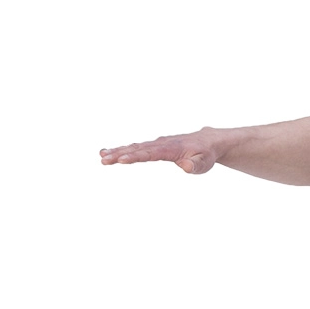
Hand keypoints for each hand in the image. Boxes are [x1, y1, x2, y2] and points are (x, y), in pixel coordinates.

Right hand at [99, 130, 217, 173]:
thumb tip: (185, 167)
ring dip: (118, 151)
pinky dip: (123, 149)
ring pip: (135, 147)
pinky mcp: (155, 146)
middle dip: (120, 154)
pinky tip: (110, 152)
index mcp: (171, 148)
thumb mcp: (204, 163)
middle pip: (138, 149)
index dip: (136, 156)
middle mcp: (161, 144)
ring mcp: (157, 144)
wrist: (207, 141)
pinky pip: (137, 147)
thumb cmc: (205, 154)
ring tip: (102, 156)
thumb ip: (195, 166)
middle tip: (104, 159)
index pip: (150, 153)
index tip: (122, 159)